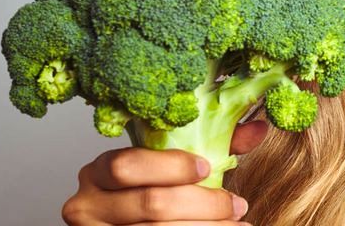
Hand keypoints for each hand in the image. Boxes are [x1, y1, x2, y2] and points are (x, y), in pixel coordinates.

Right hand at [60, 119, 268, 224]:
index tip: (207, 167)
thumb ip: (210, 146)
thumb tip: (258, 128)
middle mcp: (87, 206)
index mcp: (97, 173)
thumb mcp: (168, 168)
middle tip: (238, 204)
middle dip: (203, 204)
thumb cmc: (149, 194)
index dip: (171, 166)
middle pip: (151, 203)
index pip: (127, 165)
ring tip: (238, 224)